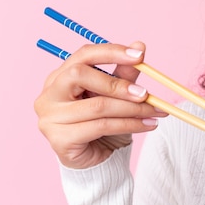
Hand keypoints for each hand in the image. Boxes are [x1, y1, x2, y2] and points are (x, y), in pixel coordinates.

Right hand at [34, 41, 166, 168]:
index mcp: (60, 76)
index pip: (83, 54)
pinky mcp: (59, 139)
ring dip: (132, 109)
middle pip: (81, 75)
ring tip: (155, 112)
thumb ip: (124, 74)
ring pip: (97, 106)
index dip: (111, 52)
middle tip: (146, 93)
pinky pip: (101, 127)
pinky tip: (148, 125)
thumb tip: (140, 45)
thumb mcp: (116, 95)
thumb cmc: (103, 123)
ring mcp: (50, 117)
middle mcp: (49, 94)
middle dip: (118, 84)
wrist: (96, 159)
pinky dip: (130, 125)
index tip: (140, 55)